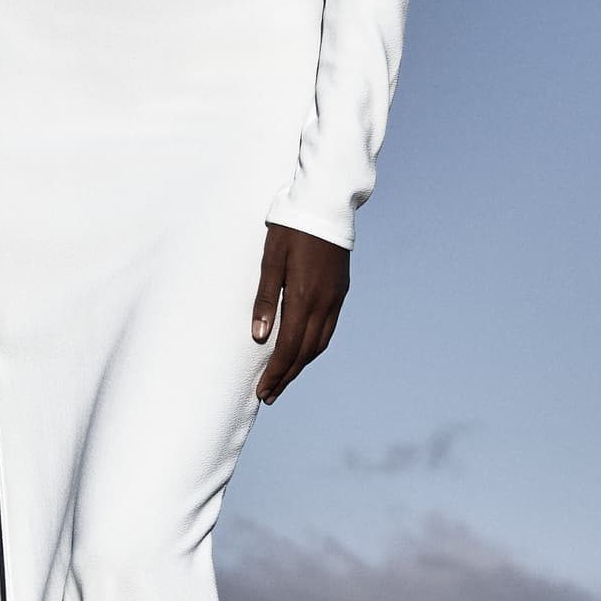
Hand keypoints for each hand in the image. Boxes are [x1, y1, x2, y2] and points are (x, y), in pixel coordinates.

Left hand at [251, 223, 349, 402]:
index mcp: (304, 297)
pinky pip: (328, 329)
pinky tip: (303, 352)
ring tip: (284, 380)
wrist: (327, 205)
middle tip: (269, 395)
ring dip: (301, 365)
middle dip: (287, 376)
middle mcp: (324, 303)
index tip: (262, 391)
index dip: (276, 372)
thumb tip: (259, 336)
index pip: (289, 347)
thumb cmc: (291, 228)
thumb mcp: (271, 259)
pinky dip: (314, 348)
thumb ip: (265, 298)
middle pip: (305, 352)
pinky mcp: (340, 291)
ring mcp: (335, 298)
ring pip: (319, 344)